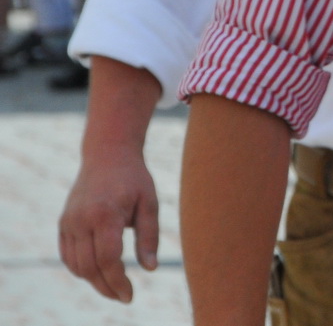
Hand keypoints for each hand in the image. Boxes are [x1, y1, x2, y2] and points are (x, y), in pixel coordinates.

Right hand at [59, 144, 159, 301]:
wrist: (108, 155)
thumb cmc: (135, 179)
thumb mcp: (150, 203)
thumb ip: (149, 237)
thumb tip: (150, 268)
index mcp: (105, 214)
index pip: (107, 260)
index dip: (118, 282)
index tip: (130, 295)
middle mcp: (81, 220)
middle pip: (89, 268)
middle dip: (106, 287)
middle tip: (124, 296)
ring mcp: (68, 222)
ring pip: (76, 265)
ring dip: (93, 281)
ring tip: (114, 286)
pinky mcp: (63, 223)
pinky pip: (67, 256)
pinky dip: (81, 269)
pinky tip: (98, 273)